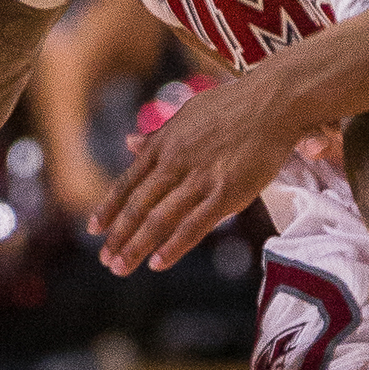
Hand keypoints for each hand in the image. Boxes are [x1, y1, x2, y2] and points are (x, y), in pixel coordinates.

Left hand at [92, 69, 300, 270]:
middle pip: (138, 206)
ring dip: (136, 247)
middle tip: (105, 260)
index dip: (109, 208)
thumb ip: (158, 135)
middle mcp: (175, 162)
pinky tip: (157, 264)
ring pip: (159, 219)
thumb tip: (128, 142)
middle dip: (118, 236)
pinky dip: (173, 247)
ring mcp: (199, 179)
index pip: (128, 182)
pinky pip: (194, 226)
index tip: (94, 229)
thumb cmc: (235, 105)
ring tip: (120, 268)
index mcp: (164, 143)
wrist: (274, 101)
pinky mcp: (226, 193)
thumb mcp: (187, 114)